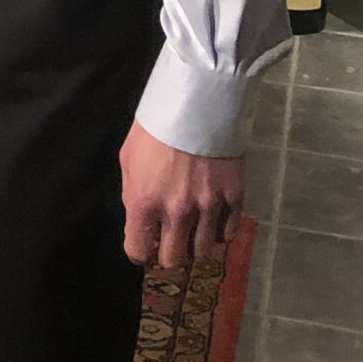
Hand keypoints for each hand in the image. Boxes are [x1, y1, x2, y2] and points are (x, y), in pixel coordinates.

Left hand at [119, 119, 243, 267]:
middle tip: (168, 241)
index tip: (143, 246)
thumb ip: (134, 195)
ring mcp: (208, 206)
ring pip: (203, 251)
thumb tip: (141, 220)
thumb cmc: (154, 129)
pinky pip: (228, 233)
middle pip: (173, 259)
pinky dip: (219, 233)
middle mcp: (177, 212)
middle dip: (167, 254)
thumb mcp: (128, 160)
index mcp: (144, 202)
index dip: (139, 252)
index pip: (138, 250)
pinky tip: (213, 223)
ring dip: (194, 245)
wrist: (196, 103)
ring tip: (191, 233)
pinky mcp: (234, 197)